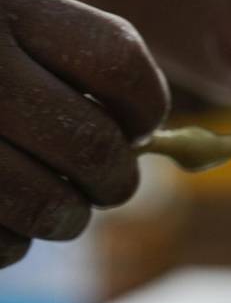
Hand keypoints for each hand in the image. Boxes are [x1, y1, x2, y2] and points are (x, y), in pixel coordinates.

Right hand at [0, 0, 168, 266]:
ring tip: (49, 204)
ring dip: (62, 217)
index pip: (118, 63)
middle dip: (111, 179)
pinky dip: (7, 242)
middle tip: (100, 182)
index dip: (144, 107)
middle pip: (94, 146)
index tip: (132, 126)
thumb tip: (144, 141)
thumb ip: (56, 59)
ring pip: (49, 207)